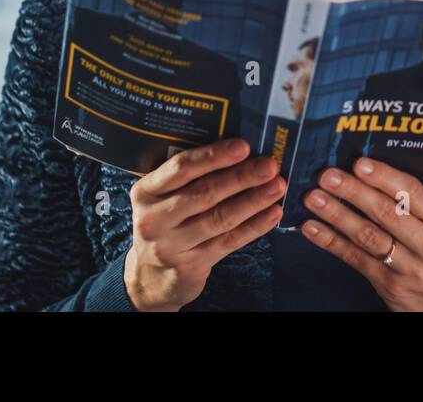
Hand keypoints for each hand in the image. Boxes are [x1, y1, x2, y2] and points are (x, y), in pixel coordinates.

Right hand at [124, 139, 284, 310]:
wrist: (151, 276)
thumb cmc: (165, 222)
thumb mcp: (161, 197)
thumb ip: (188, 176)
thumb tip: (239, 148)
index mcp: (145, 192)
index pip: (181, 168)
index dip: (214, 156)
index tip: (243, 146)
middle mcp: (153, 219)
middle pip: (204, 193)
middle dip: (241, 177)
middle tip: (270, 165)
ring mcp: (171, 246)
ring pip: (220, 218)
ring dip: (253, 200)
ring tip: (278, 187)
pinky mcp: (191, 266)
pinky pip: (229, 241)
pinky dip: (254, 226)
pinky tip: (273, 213)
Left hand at [299, 158, 422, 310]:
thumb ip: (418, 203)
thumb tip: (370, 171)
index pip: (413, 194)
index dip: (384, 177)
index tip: (359, 163)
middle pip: (387, 213)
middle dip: (354, 192)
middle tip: (328, 176)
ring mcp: (409, 269)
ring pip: (368, 236)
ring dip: (336, 214)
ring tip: (314, 198)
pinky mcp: (388, 285)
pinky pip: (355, 258)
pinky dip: (330, 241)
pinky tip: (312, 227)